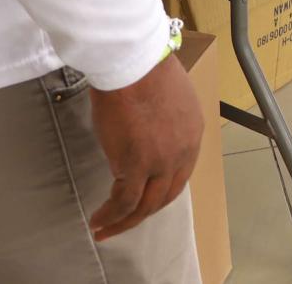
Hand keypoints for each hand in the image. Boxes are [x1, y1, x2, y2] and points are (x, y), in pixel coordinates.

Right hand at [86, 51, 202, 240]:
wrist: (132, 62)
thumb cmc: (143, 68)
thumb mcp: (167, 97)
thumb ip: (161, 121)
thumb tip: (143, 133)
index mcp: (192, 134)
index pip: (180, 172)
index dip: (161, 188)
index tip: (144, 196)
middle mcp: (182, 153)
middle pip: (166, 195)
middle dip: (145, 212)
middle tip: (125, 221)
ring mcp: (161, 162)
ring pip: (145, 205)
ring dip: (125, 222)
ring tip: (106, 228)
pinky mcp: (136, 165)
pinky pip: (123, 201)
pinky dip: (111, 215)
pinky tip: (99, 220)